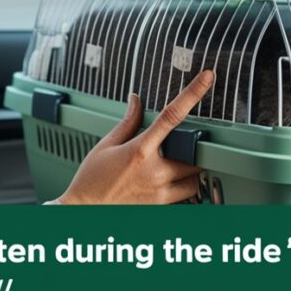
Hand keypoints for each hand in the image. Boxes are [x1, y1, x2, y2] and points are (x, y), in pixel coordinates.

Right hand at [49, 70, 214, 204]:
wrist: (84, 212)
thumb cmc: (91, 181)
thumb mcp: (105, 146)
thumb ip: (127, 122)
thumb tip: (136, 100)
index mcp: (140, 151)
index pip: (172, 115)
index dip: (192, 93)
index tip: (207, 78)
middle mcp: (155, 172)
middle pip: (194, 153)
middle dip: (194, 147)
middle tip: (184, 144)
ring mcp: (160, 192)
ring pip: (195, 179)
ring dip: (192, 170)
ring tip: (176, 166)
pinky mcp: (161, 207)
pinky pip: (185, 196)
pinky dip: (183, 188)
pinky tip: (166, 183)